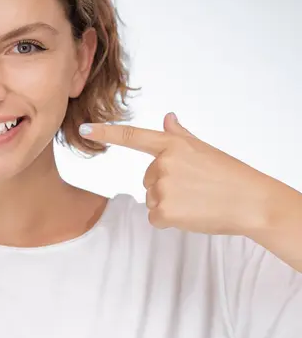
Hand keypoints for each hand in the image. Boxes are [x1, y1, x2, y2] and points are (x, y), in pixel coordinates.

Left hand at [79, 113, 278, 235]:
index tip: (84, 129)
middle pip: (147, 179)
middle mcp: (163, 163)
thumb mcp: (204, 149)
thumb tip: (167, 118)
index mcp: (172, 145)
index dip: (106, 133)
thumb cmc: (230, 175)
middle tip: (194, 188)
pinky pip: (155, 217)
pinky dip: (170, 219)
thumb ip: (179, 135)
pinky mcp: (165, 210)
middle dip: (165, 185)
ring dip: (169, 203)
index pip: (132, 136)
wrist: (252, 202)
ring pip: (151, 199)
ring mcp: (163, 187)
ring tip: (196, 200)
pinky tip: (192, 213)